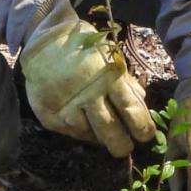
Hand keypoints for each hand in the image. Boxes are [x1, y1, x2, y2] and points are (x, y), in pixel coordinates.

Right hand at [19, 21, 153, 155]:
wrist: (43, 42)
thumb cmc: (83, 47)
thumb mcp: (110, 57)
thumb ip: (125, 81)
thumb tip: (140, 104)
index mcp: (108, 77)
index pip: (131, 110)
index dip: (142, 127)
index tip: (146, 136)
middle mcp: (87, 94)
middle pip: (111, 131)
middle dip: (122, 144)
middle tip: (127, 148)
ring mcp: (66, 107)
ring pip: (90, 135)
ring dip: (100, 137)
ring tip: (105, 135)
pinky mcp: (50, 116)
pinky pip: (71, 133)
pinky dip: (82, 132)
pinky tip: (86, 126)